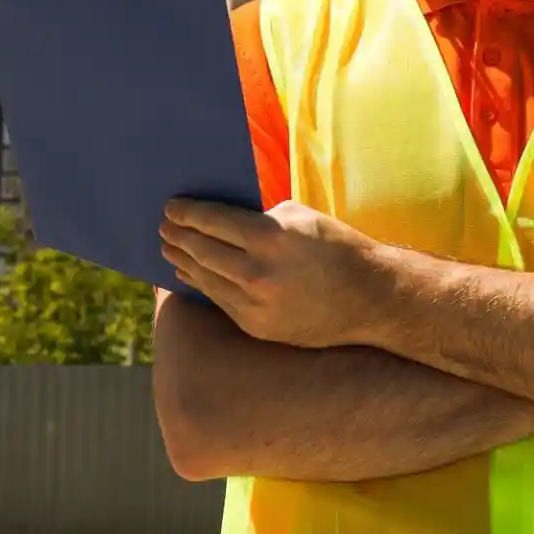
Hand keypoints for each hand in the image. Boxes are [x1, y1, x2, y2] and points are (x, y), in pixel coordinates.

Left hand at [161, 199, 389, 348]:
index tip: (172, 207)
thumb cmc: (338, 248)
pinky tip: (190, 274)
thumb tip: (225, 219)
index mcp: (270, 237)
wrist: (369, 299)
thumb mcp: (302, 217)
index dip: (188, 213)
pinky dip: (201, 284)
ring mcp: (256, 305)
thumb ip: (262, 216)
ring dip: (183, 261)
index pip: (213, 221)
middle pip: (203, 250)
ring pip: (206, 278)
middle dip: (179, 236)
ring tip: (169, 249)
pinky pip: (220, 301)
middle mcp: (258, 273)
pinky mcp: (257, 326)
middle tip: (164, 227)